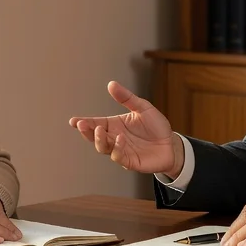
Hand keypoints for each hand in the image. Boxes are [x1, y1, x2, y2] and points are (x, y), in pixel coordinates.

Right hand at [69, 80, 183, 176]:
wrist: (172, 144)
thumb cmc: (155, 126)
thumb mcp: (142, 107)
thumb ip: (126, 98)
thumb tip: (111, 84)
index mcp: (114, 125)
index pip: (95, 123)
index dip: (83, 123)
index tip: (73, 121)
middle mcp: (114, 138)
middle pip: (95, 136)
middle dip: (86, 131)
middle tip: (81, 125)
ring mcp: (121, 151)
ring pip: (103, 148)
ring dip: (99, 140)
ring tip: (99, 130)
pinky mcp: (130, 161)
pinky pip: (119, 156)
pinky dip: (117, 148)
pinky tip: (120, 139)